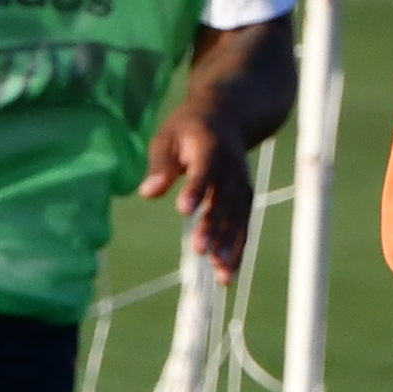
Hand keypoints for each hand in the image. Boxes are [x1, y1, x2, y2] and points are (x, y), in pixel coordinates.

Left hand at [136, 103, 260, 272]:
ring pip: (238, 218)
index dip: (196, 189)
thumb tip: (147, 193)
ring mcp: (241, 186)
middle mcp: (232, 169)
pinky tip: (225, 275)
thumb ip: (160, 166)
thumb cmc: (188, 129)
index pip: (205, 171)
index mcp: (211, 148)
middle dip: (213, 225)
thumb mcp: (167, 137)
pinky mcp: (245, 199)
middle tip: (199, 249)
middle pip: (224, 200)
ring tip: (219, 275)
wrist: (228, 116)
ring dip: (229, 246)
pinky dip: (237, 250)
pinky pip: (243, 227)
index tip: (183, 209)